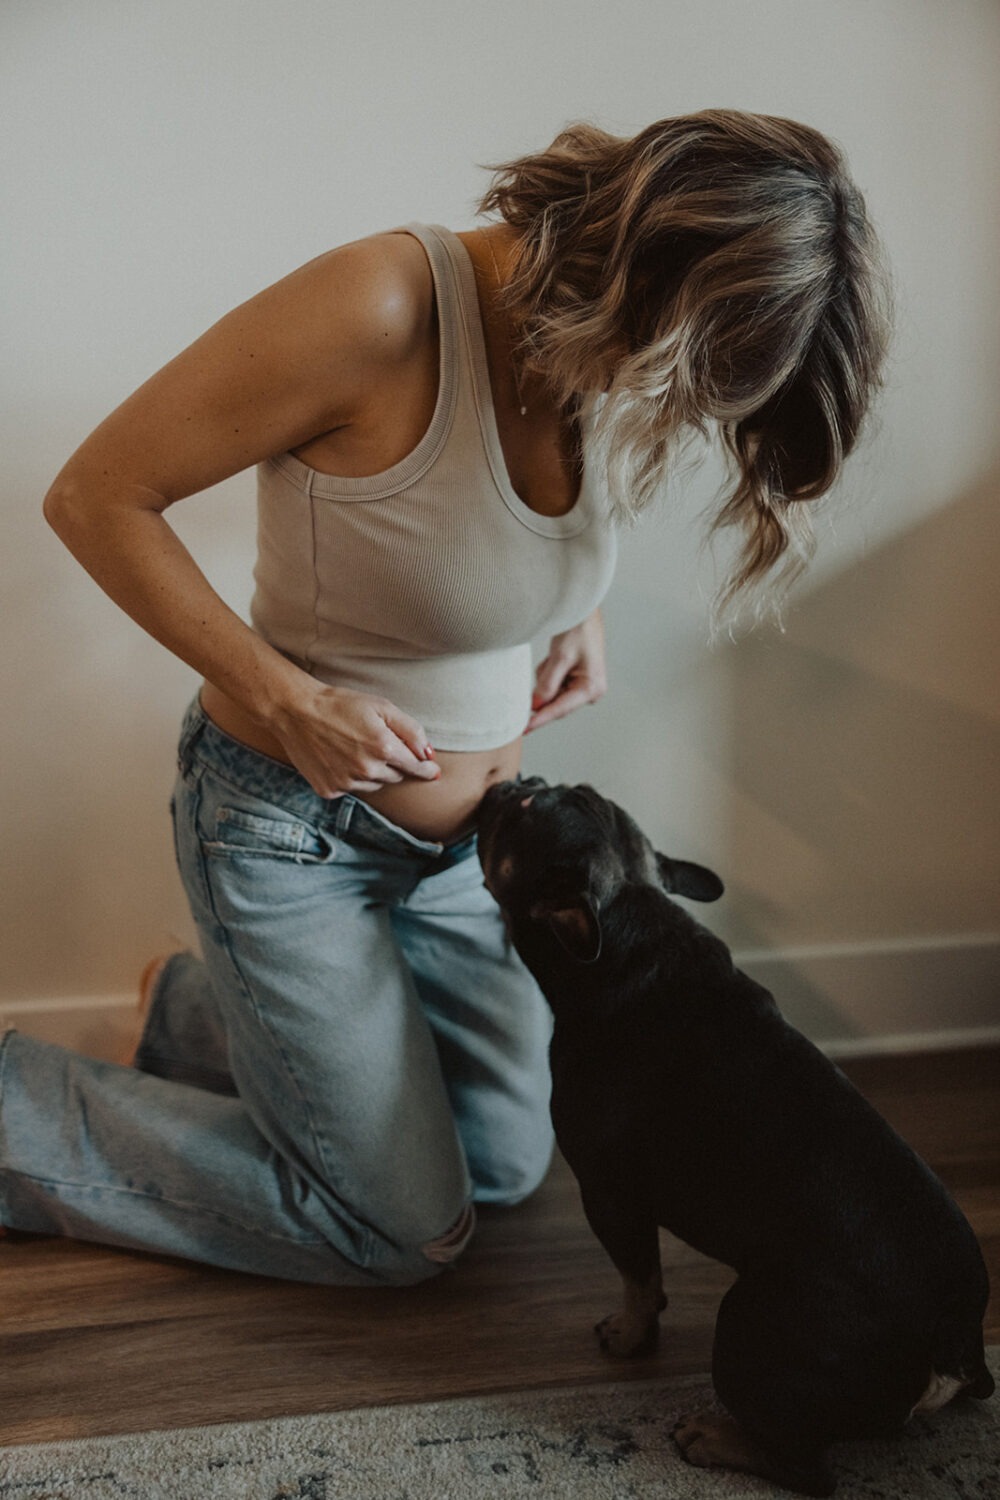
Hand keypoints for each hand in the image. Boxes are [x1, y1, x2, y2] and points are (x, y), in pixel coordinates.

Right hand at [270, 682, 440, 798]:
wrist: (296, 712)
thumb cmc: (341, 705)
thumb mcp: (381, 706)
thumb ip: (410, 730)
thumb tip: (428, 754)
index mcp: (384, 748)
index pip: (416, 767)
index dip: (426, 769)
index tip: (432, 771)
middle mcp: (367, 770)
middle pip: (395, 777)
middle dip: (394, 764)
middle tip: (378, 745)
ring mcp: (347, 783)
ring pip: (374, 784)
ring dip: (373, 772)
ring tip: (355, 748)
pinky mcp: (330, 790)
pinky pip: (352, 789)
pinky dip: (351, 777)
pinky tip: (339, 758)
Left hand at [526, 608, 607, 733]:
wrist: (581, 613)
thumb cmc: (578, 630)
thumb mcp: (560, 658)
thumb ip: (547, 684)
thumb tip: (536, 706)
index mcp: (592, 688)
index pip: (560, 709)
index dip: (541, 718)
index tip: (525, 729)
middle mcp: (591, 691)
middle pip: (556, 704)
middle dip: (544, 689)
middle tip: (545, 667)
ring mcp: (583, 686)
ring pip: (552, 694)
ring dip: (546, 677)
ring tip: (553, 657)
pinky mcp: (576, 680)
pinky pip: (554, 685)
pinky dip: (548, 673)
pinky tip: (554, 658)